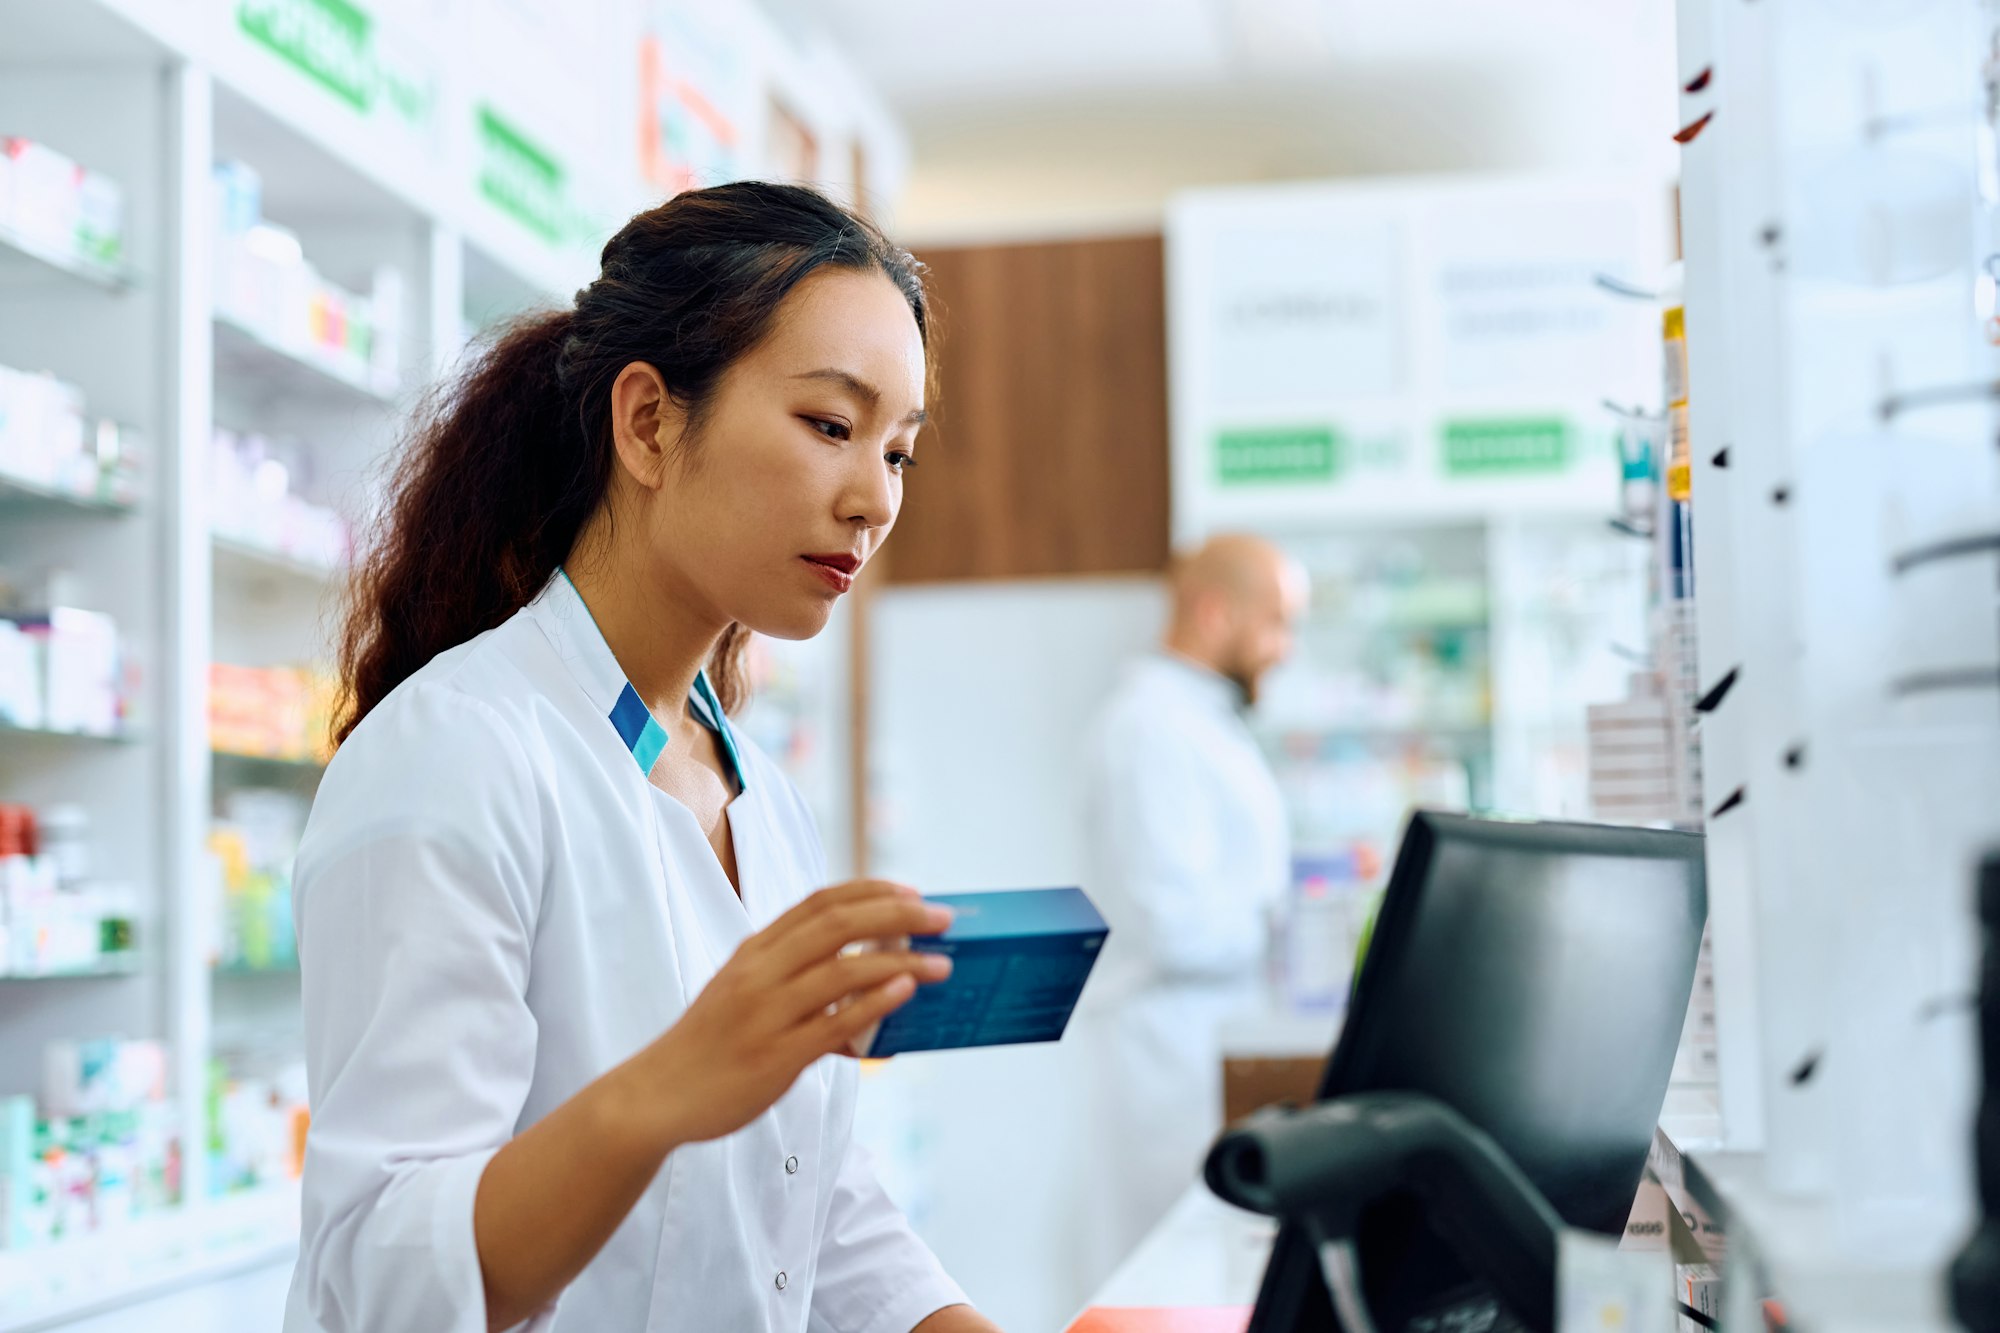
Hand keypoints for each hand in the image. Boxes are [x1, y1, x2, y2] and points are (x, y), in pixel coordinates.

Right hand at [637, 881, 952, 1146]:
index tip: (912, 891)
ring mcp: (768, 1013)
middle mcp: (761, 972)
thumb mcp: (742, 990)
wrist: (658, 1095)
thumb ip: (791, 974)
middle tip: (944, 918)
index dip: (870, 891)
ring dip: (900, 961)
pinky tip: (905, 992)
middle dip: (898, 916)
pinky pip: (834, 1023)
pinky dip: (874, 1003)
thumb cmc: (710, 1044)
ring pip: (843, 971)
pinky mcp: (776, 1055)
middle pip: (838, 925)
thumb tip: (859, 973)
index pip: (819, 903)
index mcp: (755, 950)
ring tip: (942, 963)